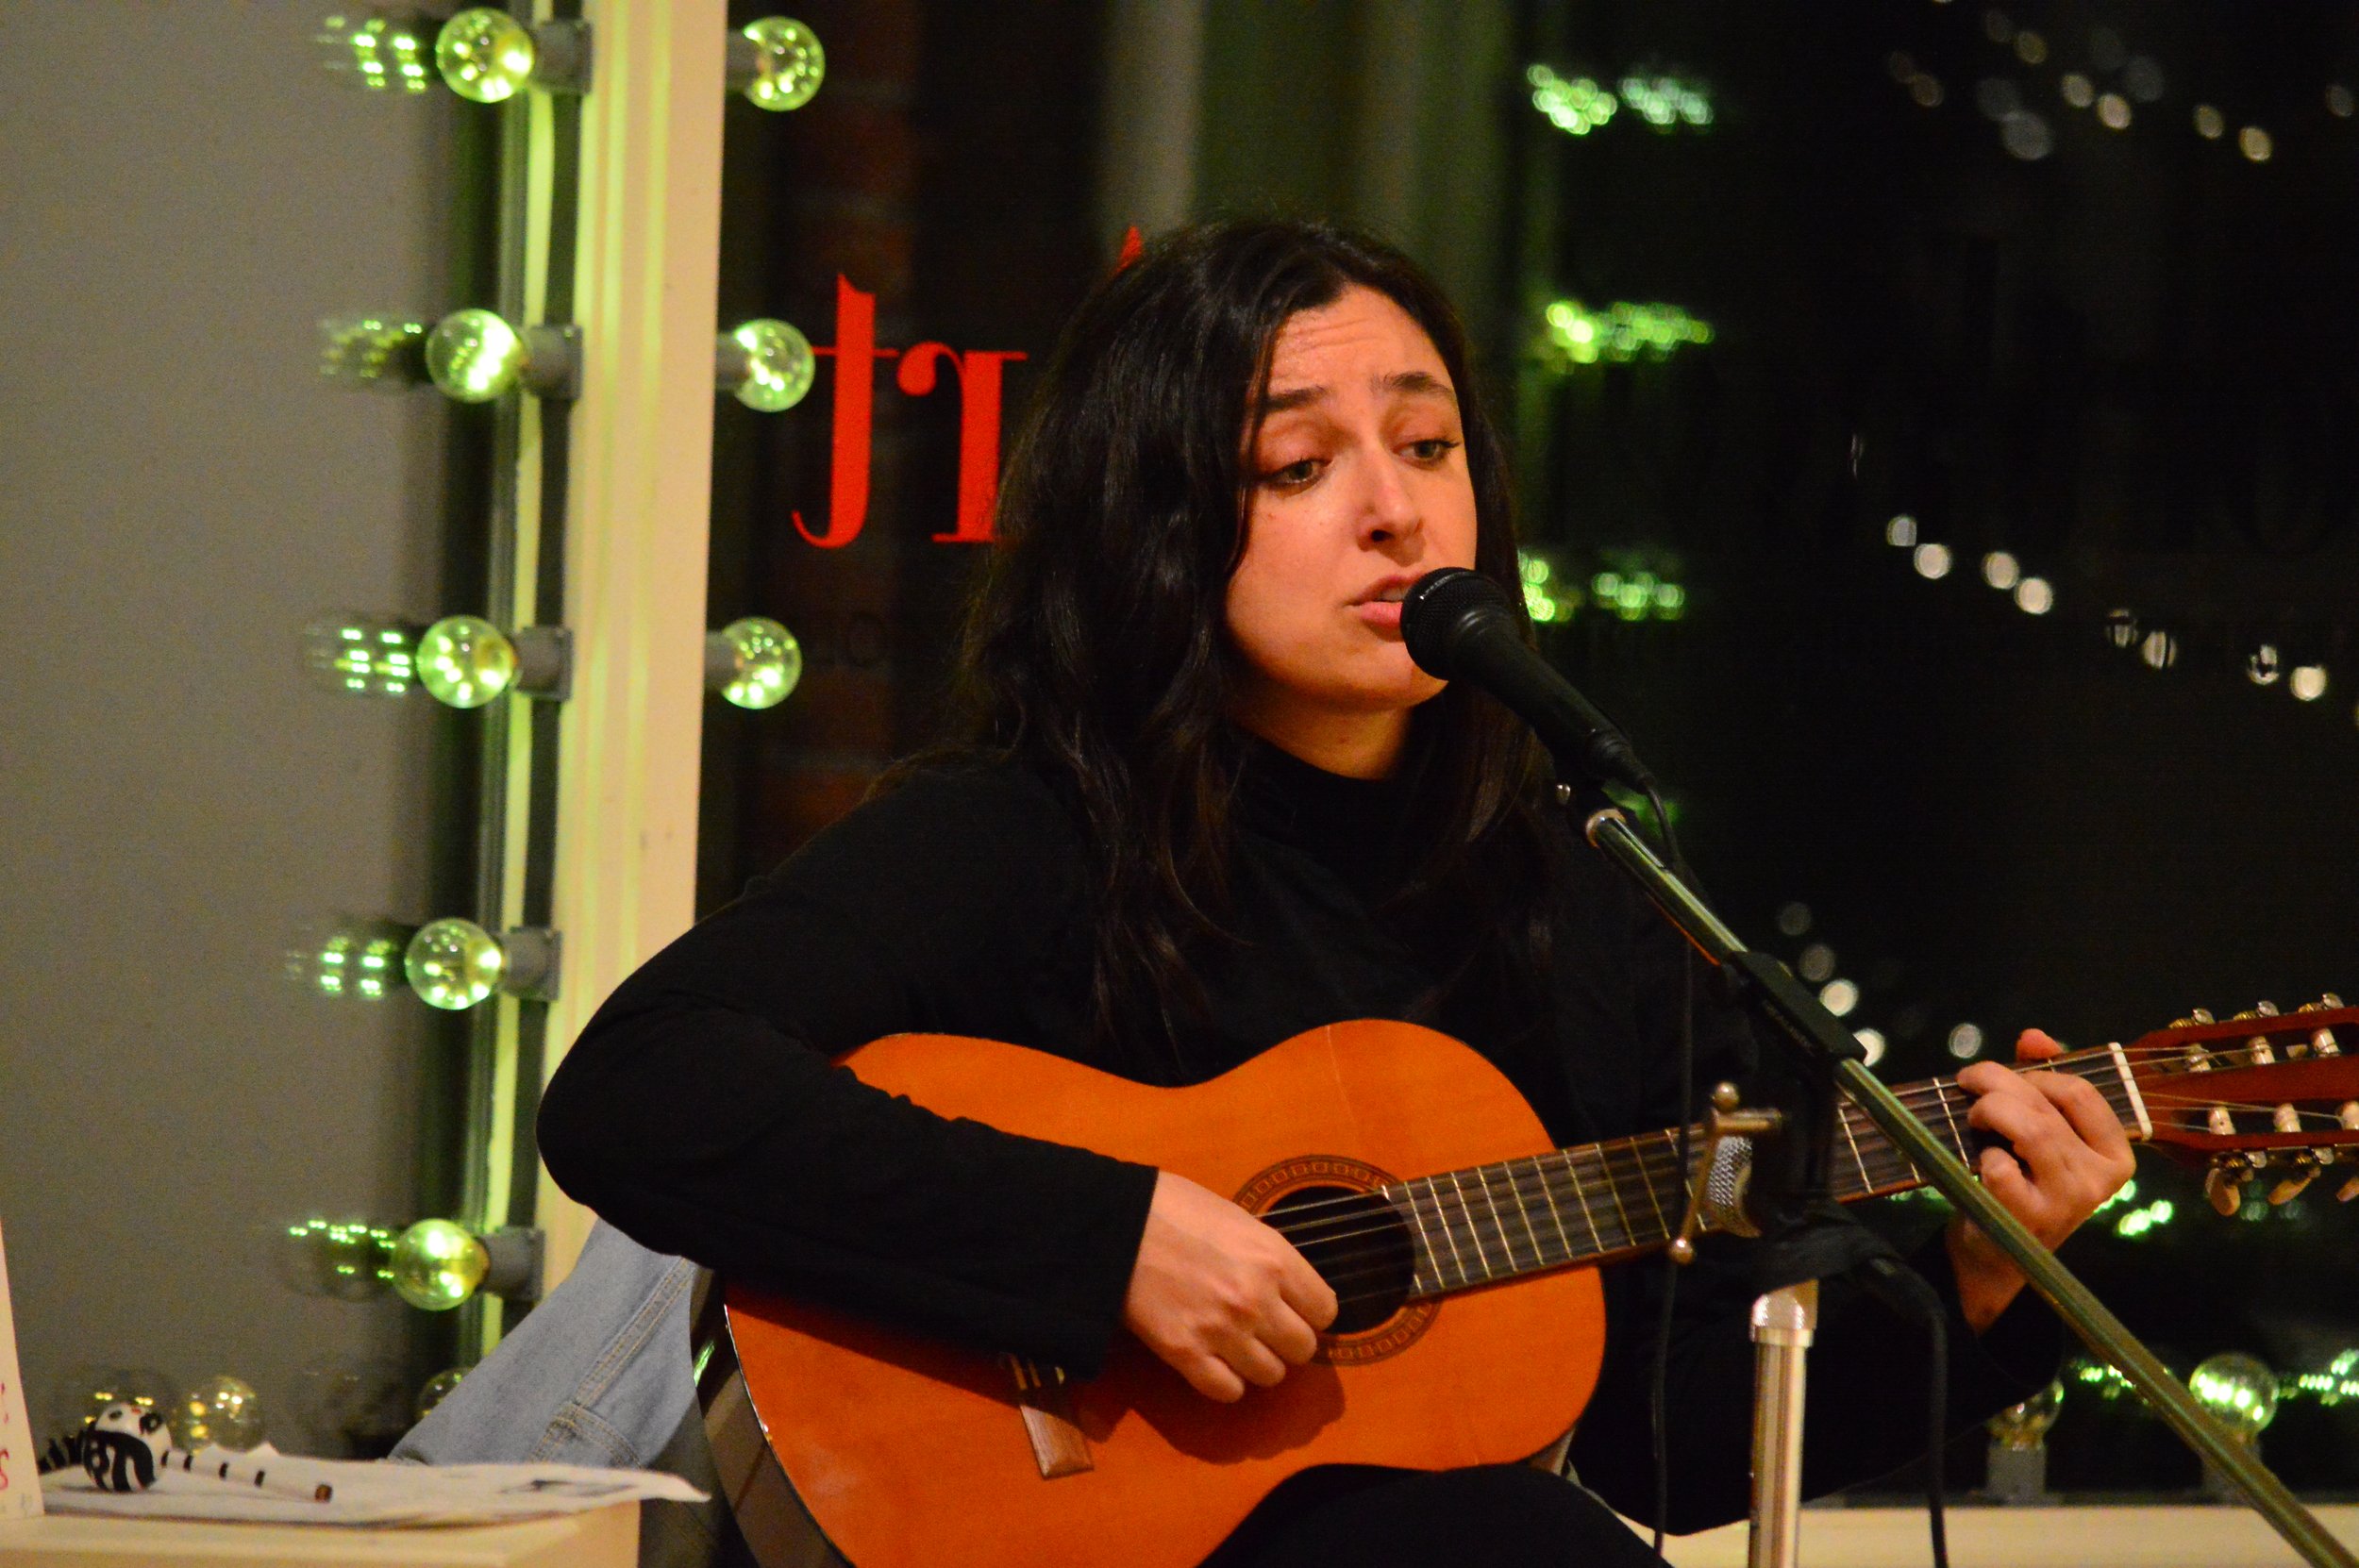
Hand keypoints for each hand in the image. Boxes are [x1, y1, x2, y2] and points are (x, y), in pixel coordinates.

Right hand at [1121, 1170, 1338, 1401]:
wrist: (1114, 1224)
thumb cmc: (1174, 1208)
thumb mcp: (1237, 1219)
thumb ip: (1267, 1256)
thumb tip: (1287, 1285)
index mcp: (1274, 1259)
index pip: (1325, 1310)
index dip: (1311, 1313)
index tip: (1295, 1311)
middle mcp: (1256, 1300)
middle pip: (1303, 1349)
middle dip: (1288, 1342)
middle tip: (1266, 1331)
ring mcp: (1221, 1331)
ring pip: (1270, 1376)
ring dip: (1258, 1364)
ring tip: (1239, 1347)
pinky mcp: (1185, 1354)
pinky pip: (1228, 1391)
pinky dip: (1227, 1383)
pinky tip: (1216, 1363)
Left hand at [1946, 1028, 2136, 1329]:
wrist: (1997, 1249)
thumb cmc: (2022, 1178)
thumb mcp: (2041, 1129)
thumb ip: (2041, 1079)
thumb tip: (2033, 1037)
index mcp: (2115, 1153)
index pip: (2081, 1092)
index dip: (2035, 1072)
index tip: (2005, 1074)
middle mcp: (2101, 1179)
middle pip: (2048, 1105)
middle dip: (1997, 1082)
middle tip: (1968, 1082)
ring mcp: (2069, 1201)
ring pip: (2029, 1129)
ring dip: (1988, 1110)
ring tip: (1973, 1115)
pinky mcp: (2031, 1219)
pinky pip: (2000, 1167)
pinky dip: (1982, 1155)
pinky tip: (1981, 1161)